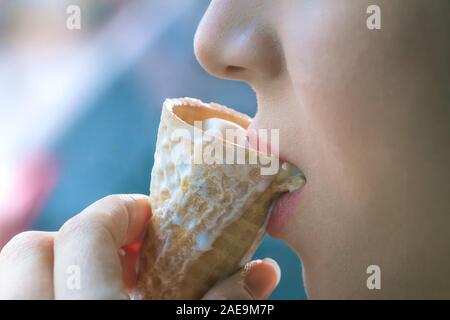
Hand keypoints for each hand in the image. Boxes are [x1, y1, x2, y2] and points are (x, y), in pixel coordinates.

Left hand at [0, 194, 279, 298]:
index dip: (122, 212)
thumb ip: (220, 303)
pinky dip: (45, 289)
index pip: (86, 234)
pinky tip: (82, 299)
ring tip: (101, 279)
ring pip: (15, 274)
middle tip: (124, 254)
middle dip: (80, 237)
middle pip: (32, 248)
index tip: (152, 218)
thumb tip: (261, 270)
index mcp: (94, 316)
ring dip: (58, 263)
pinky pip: (17, 296)